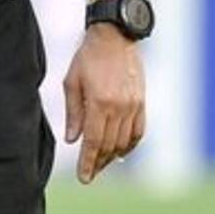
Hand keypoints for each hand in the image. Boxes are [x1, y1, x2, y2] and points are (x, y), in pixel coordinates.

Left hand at [64, 23, 144, 183]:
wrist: (115, 36)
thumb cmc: (87, 56)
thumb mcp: (72, 82)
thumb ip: (73, 113)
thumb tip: (72, 140)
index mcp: (99, 102)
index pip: (94, 142)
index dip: (88, 162)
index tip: (83, 178)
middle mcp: (119, 107)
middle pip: (109, 145)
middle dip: (99, 163)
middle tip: (90, 174)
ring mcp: (133, 105)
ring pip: (125, 141)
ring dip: (113, 156)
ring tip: (101, 164)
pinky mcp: (142, 102)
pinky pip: (139, 131)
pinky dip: (130, 144)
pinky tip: (121, 151)